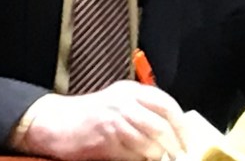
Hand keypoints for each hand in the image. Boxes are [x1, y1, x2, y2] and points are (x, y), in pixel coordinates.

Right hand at [19, 81, 186, 160]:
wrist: (55, 122)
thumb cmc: (88, 119)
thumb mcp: (118, 108)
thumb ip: (143, 116)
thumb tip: (175, 137)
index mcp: (130, 90)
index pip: (166, 103)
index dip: (181, 125)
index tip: (189, 142)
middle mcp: (123, 99)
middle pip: (162, 124)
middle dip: (175, 145)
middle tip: (180, 157)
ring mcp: (114, 115)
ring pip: (151, 140)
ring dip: (158, 155)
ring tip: (157, 159)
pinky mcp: (105, 134)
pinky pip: (133, 152)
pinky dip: (140, 158)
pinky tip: (137, 159)